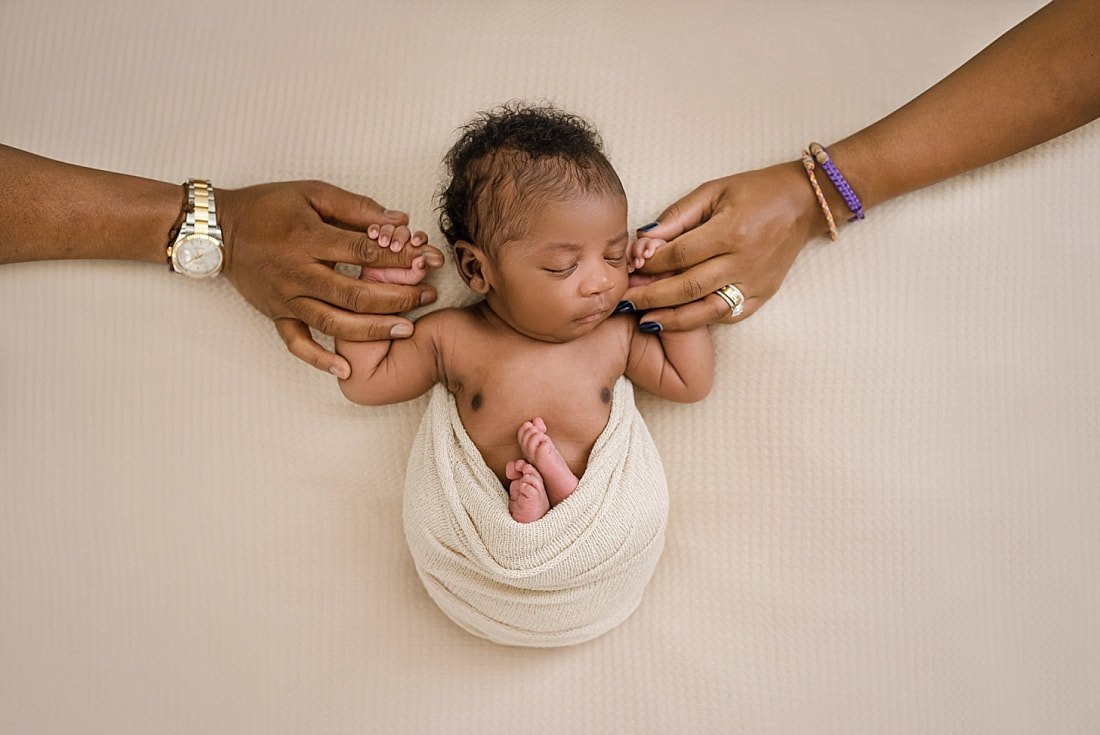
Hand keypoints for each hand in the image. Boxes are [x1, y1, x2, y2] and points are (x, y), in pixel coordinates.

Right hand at [216, 180, 443, 376]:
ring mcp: (287, 298)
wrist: (219, 229)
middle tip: (428, 296)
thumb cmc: (269, 206)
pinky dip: (319, 360)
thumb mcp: (312, 193)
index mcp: (309, 239)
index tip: (427, 261)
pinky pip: (297, 343)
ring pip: (334, 322)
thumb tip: (399, 221)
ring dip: (372, 328)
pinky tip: (345, 371)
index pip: (364, 253)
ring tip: (405, 327)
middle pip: (355, 293)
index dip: (399, 258)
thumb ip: (356, 207)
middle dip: (397, 297)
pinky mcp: (276, 315)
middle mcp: (298, 273)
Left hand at [622, 161, 819, 330]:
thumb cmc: (754, 191)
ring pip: (706, 310)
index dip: (651, 264)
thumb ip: (676, 217)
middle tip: (624, 303)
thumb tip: (643, 239)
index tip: (631, 268)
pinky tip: (678, 321)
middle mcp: (743, 261)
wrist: (804, 203)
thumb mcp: (713, 192)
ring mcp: (755, 282)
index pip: (679, 255)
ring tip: (645, 322)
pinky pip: (728, 315)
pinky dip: (702, 320)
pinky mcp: (763, 295)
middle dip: (651, 297)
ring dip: (673, 319)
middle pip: (687, 287)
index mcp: (730, 231)